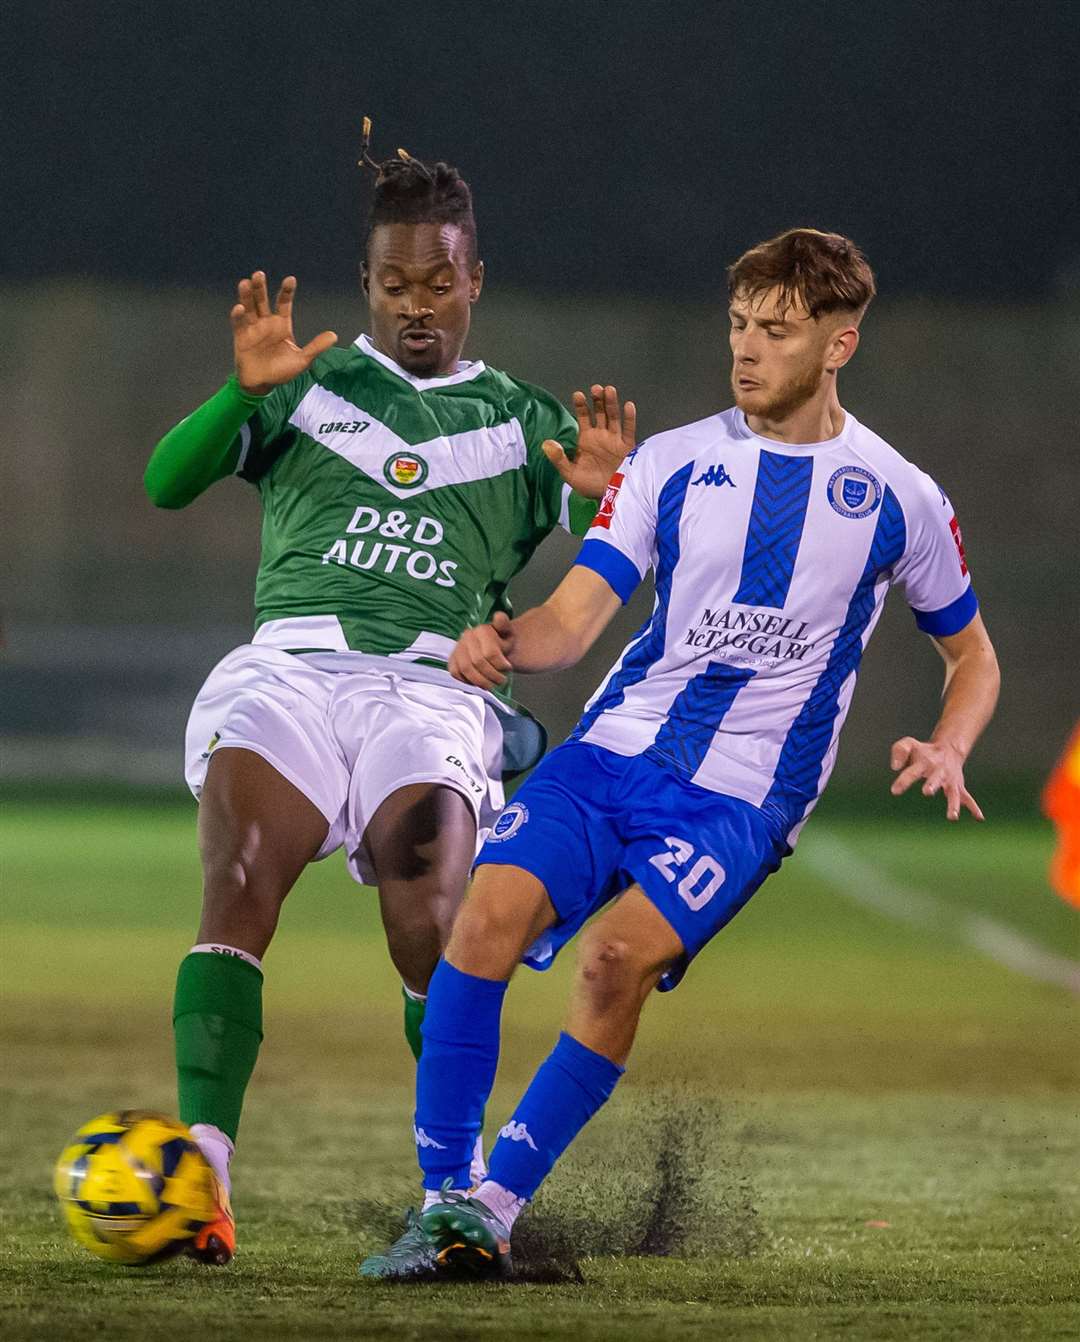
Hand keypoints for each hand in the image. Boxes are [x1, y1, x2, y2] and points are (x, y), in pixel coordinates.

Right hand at [230, 271, 336, 395]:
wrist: (263, 385)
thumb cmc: (282, 372)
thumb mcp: (302, 360)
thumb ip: (316, 347)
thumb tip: (334, 335)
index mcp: (282, 324)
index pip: (284, 303)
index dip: (286, 292)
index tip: (290, 280)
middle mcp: (266, 322)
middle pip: (263, 300)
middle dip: (261, 287)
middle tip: (259, 274)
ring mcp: (253, 328)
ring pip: (249, 307)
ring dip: (246, 295)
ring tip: (246, 282)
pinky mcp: (241, 336)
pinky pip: (239, 323)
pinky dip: (238, 315)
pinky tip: (239, 308)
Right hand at [449, 612, 514, 689]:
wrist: (494, 647)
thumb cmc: (503, 641)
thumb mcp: (508, 632)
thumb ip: (505, 625)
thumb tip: (498, 616)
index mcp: (482, 630)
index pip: (490, 653)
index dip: (501, 665)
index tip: (509, 668)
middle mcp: (467, 637)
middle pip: (478, 663)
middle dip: (492, 675)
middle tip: (502, 680)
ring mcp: (457, 649)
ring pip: (466, 670)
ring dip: (481, 681)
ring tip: (492, 685)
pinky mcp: (452, 660)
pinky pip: (456, 673)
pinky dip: (467, 681)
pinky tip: (479, 682)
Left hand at [541, 384, 636, 499]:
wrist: (610, 498)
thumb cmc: (590, 486)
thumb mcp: (570, 474)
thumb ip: (559, 459)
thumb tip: (546, 444)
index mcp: (587, 439)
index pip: (583, 417)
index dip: (581, 405)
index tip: (578, 395)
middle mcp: (601, 435)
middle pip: (600, 412)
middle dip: (598, 400)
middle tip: (595, 389)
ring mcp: (615, 440)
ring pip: (614, 417)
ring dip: (612, 404)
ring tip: (609, 390)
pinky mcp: (628, 447)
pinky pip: (629, 430)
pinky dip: (629, 418)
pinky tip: (628, 405)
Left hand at [889, 737, 983, 820]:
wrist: (948, 749)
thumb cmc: (923, 751)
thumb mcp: (909, 744)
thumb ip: (899, 751)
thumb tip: (894, 767)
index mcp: (924, 762)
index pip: (912, 772)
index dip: (903, 781)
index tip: (895, 791)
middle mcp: (938, 772)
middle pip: (935, 778)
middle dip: (932, 784)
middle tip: (927, 792)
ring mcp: (950, 780)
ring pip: (953, 793)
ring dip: (953, 804)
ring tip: (953, 817)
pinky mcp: (958, 786)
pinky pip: (968, 798)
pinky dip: (974, 807)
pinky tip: (979, 818)